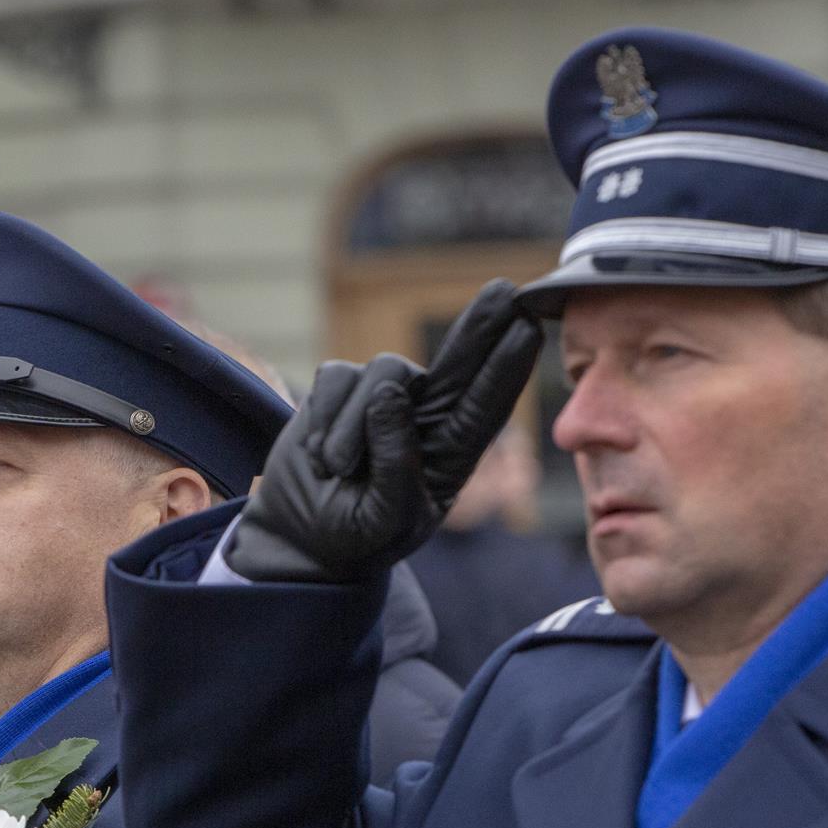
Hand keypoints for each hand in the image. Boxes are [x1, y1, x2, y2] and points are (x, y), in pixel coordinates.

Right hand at [226, 279, 541, 581]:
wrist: (299, 536)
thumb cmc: (354, 536)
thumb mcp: (383, 521)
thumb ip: (394, 466)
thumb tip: (390, 395)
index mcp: (452, 456)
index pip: (486, 406)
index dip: (508, 367)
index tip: (529, 329)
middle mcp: (426, 418)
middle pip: (459, 364)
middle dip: (481, 327)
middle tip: (506, 291)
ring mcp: (384, 399)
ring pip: (383, 374)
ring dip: (352, 426)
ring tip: (335, 470)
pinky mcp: (340, 389)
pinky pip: (337, 378)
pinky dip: (323, 417)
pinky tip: (319, 455)